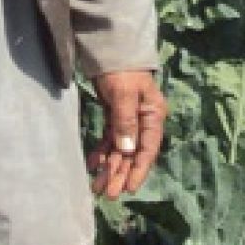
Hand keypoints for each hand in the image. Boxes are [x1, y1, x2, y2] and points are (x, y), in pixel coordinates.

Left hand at [88, 70, 164, 198]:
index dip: (139, 170)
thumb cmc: (122, 70)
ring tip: (96, 186)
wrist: (109, 49)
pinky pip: (109, 139)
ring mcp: (128, 120)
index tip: (128, 188)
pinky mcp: (115, 116)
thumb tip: (127, 150)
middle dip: (120, 173)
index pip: (148, 148)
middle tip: (108, 194)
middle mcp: (143, 121)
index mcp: (153, 115)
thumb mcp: (124, 94)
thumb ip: (125, 122)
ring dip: (109, 167)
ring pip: (119, 149)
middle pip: (132, 153)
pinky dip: (101, 152)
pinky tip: (92, 164)